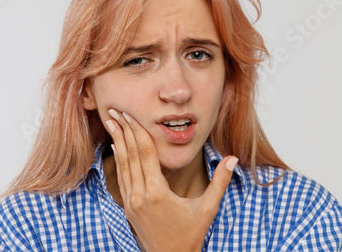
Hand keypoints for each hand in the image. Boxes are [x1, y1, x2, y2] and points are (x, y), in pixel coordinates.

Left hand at [105, 109, 237, 251]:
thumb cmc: (190, 236)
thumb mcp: (207, 209)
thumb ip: (219, 182)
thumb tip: (233, 159)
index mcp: (157, 192)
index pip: (145, 153)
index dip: (137, 131)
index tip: (129, 114)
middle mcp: (139, 195)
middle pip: (130, 155)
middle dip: (122, 130)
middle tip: (114, 109)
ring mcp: (131, 202)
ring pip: (122, 165)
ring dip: (117, 141)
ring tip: (110, 122)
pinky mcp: (128, 207)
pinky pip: (121, 178)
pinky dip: (119, 160)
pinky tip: (117, 147)